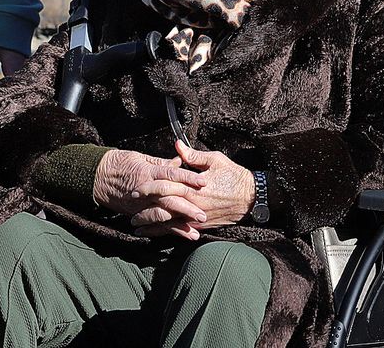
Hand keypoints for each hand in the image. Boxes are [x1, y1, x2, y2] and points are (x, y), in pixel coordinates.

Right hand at [92, 150, 208, 240]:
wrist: (99, 177)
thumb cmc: (121, 163)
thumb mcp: (142, 158)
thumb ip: (162, 163)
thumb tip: (179, 162)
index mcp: (148, 172)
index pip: (172, 175)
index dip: (188, 178)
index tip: (203, 182)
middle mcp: (146, 190)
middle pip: (169, 199)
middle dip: (187, 208)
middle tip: (203, 215)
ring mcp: (141, 204)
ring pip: (162, 215)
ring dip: (179, 226)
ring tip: (194, 233)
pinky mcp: (136, 214)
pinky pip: (153, 224)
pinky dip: (165, 231)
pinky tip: (178, 237)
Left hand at [129, 140, 254, 237]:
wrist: (252, 196)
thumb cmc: (234, 175)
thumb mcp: (214, 160)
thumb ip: (193, 156)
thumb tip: (177, 146)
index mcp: (193, 187)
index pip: (166, 189)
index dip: (149, 191)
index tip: (136, 191)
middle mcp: (193, 205)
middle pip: (163, 212)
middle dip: (145, 215)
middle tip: (131, 217)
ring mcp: (198, 217)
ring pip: (171, 225)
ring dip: (154, 229)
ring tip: (139, 231)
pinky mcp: (204, 226)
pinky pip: (183, 232)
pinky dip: (169, 234)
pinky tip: (159, 236)